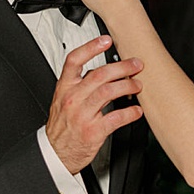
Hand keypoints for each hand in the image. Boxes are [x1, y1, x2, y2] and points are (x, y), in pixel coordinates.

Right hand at [45, 32, 144, 174]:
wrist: (56, 152)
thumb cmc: (62, 125)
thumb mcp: (62, 99)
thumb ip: (79, 84)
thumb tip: (102, 70)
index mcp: (64, 87)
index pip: (74, 60)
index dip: (91, 47)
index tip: (106, 40)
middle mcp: (73, 98)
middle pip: (99, 74)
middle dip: (121, 67)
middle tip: (135, 64)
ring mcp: (83, 115)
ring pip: (108, 92)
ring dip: (127, 86)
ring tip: (138, 85)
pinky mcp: (93, 131)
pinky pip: (115, 118)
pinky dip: (130, 113)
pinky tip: (137, 110)